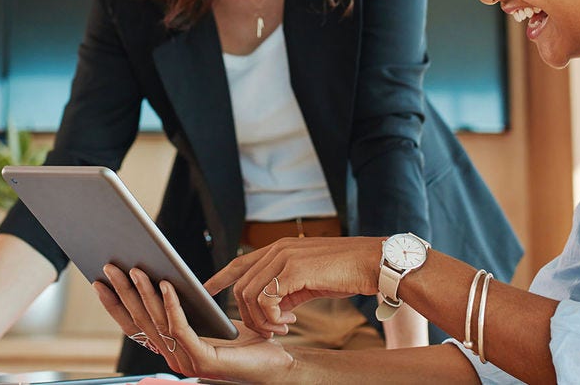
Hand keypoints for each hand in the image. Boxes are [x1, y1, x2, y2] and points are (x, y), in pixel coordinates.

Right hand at [92, 264, 293, 380]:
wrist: (277, 364)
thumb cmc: (245, 340)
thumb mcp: (206, 318)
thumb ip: (183, 307)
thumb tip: (159, 277)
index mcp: (171, 349)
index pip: (134, 326)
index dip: (115, 305)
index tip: (99, 282)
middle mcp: (173, 358)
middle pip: (141, 321)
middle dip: (123, 292)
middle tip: (111, 266)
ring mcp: (186, 362)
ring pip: (157, 322)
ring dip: (144, 293)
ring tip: (136, 269)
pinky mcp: (203, 360)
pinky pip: (181, 328)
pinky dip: (171, 304)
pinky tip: (167, 285)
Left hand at [203, 236, 380, 336]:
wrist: (373, 263)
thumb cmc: (346, 272)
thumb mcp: (309, 279)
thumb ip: (287, 289)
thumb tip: (274, 308)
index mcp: (279, 249)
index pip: (240, 262)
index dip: (220, 277)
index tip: (206, 290)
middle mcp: (277, 249)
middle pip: (241, 286)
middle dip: (249, 315)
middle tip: (272, 330)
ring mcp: (284, 257)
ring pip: (250, 295)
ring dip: (262, 320)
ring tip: (282, 328)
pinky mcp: (294, 270)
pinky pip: (267, 299)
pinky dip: (272, 317)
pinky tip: (290, 321)